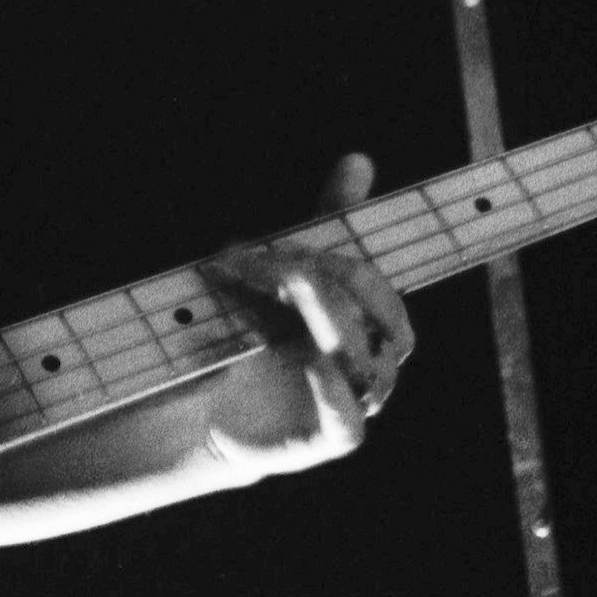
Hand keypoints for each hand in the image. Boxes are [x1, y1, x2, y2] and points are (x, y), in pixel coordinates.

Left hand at [195, 152, 413, 479]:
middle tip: (265, 263)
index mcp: (369, 319)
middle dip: (324, 278)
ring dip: (319, 318)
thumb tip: (360, 157)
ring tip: (271, 293)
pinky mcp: (333, 439)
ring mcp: (357, 401)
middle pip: (378, 313)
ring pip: (364, 358)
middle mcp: (373, 360)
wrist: (216, 409)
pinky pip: (348, 419)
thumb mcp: (284, 272)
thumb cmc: (261, 333)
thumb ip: (326, 221)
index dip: (348, 260)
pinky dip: (332, 389)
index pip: (380, 283)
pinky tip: (309, 363)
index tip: (290, 247)